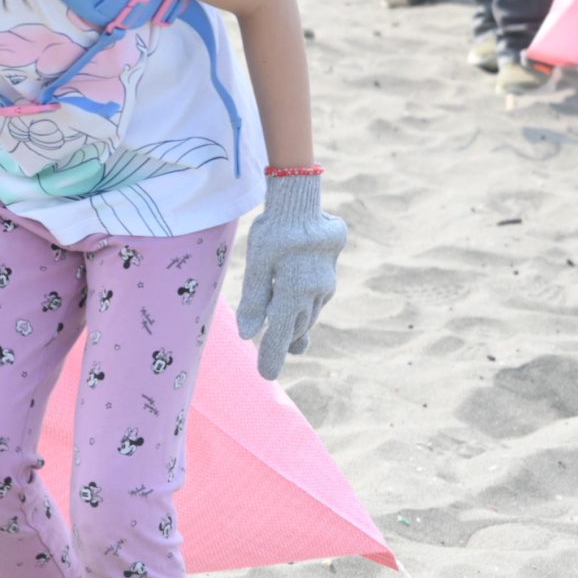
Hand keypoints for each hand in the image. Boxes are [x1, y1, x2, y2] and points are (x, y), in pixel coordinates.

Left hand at [235, 174, 347, 379]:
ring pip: (308, 313)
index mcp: (292, 295)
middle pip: (295, 327)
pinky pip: (316, 297)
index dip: (272, 357)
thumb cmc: (275, 231)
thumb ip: (253, 300)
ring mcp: (324, 284)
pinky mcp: (329, 272)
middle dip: (285, 343)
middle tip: (272, 360)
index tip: (266, 375)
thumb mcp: (257, 264)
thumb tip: (247, 334)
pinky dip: (305, 306)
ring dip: (297, 326)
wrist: (303, 202)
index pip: (280, 336)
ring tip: (293, 344)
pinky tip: (300, 303)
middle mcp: (312, 295)